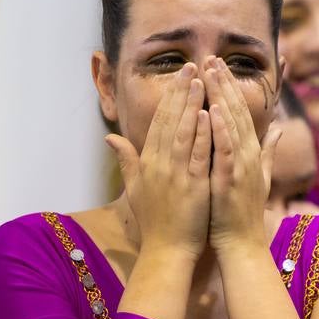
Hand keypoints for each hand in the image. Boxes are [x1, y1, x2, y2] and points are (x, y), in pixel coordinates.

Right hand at [105, 63, 210, 259]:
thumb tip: (109, 137)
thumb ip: (126, 159)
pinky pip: (198, 156)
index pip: (159, 122)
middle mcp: (159, 165)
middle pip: (170, 121)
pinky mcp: (193, 187)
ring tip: (201, 81)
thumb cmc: (154, 221)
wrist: (166, 251)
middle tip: (191, 67)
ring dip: (192, 105)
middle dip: (180, 92)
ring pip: (184, 133)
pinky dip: (203, 135)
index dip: (169, 97)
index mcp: (147, 162)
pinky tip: (209, 115)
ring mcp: (176, 175)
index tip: (180, 77)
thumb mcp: (134, 187)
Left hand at [203, 57, 281, 255]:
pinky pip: (227, 150)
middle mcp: (248, 154)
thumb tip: (277, 129)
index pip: (240, 112)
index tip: (218, 65)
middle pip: (236, 111)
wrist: (241, 244)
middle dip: (224, 82)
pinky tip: (213, 109)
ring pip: (232, 124)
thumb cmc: (242, 212)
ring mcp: (242, 166)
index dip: (230, 87)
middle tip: (212, 56)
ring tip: (211, 71)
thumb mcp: (258, 176)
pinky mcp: (232, 180)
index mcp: (250, 152)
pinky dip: (221, 129)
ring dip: (222, 96)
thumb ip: (267, 151)